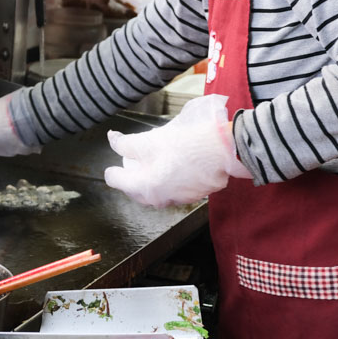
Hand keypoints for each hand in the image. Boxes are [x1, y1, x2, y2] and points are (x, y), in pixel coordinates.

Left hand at [104, 94, 251, 206]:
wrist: (224, 149)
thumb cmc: (186, 145)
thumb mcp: (149, 140)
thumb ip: (126, 143)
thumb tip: (113, 139)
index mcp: (146, 188)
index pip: (116, 181)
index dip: (113, 169)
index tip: (114, 163)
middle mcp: (160, 199)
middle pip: (135, 190)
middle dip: (132, 175)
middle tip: (133, 160)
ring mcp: (178, 198)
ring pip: (155, 191)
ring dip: (150, 178)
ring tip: (154, 159)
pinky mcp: (194, 194)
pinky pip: (172, 189)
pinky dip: (168, 179)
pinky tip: (173, 163)